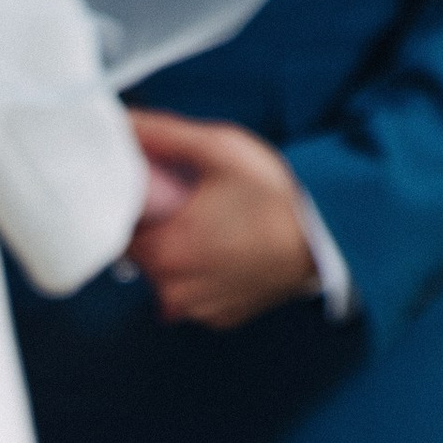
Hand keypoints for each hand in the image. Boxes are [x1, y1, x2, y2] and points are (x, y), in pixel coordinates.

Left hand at [125, 110, 319, 330]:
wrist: (325, 242)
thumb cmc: (274, 198)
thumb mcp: (220, 150)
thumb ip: (164, 136)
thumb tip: (123, 122)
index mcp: (163, 250)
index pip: (118, 230)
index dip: (132, 208)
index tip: (153, 193)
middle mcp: (172, 289)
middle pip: (139, 256)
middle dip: (155, 229)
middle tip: (185, 204)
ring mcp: (196, 310)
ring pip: (165, 279)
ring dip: (177, 256)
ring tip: (210, 228)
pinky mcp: (218, 319)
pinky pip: (194, 296)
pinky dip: (201, 277)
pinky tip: (225, 253)